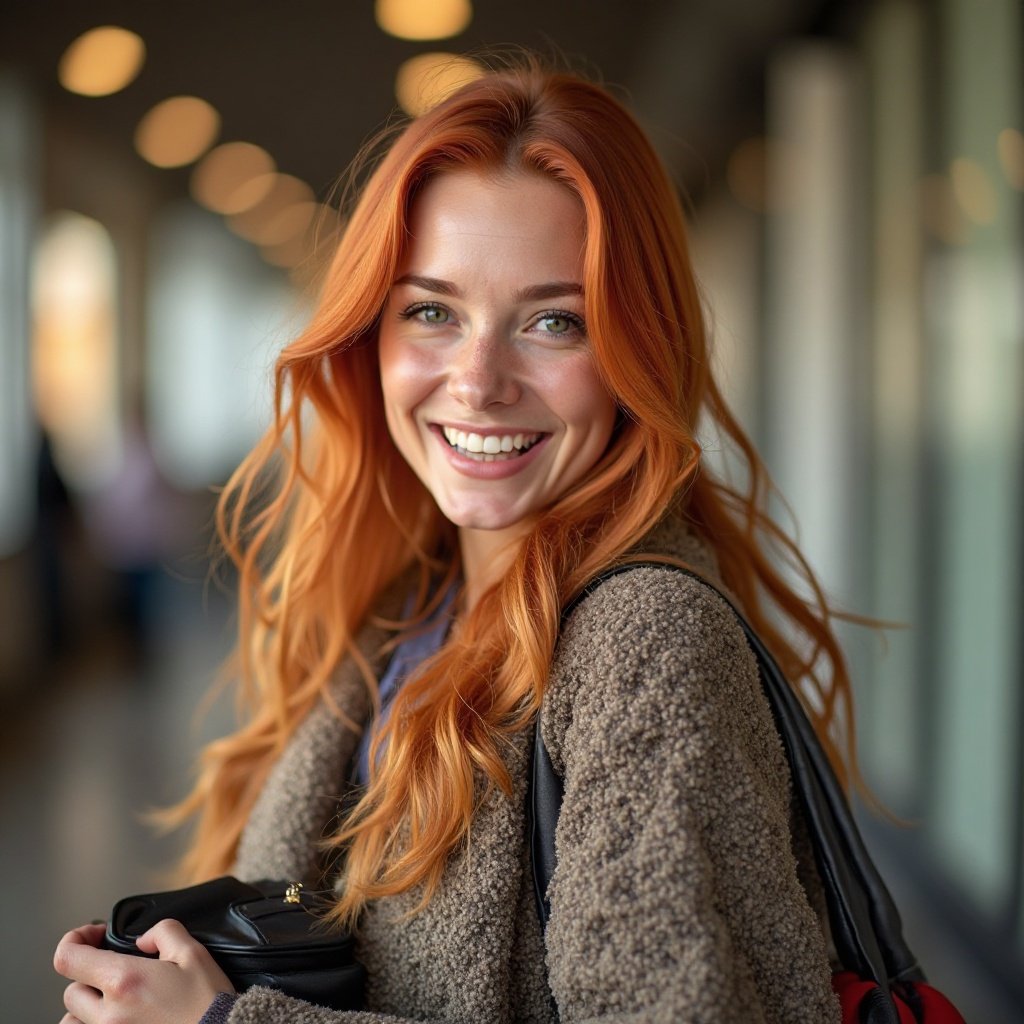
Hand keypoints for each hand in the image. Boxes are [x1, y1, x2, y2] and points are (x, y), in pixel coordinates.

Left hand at [54, 920, 233, 1023]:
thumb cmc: (208, 1002)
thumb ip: (164, 932)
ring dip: (88, 1009)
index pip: (68, 958)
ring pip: (73, 1022)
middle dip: (90, 975)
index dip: (75, 939)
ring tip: (115, 1002)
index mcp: (124, 981)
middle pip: (71, 992)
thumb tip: (142, 940)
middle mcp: (108, 1015)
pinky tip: (120, 1019)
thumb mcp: (193, 952)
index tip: (95, 936)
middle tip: (117, 970)